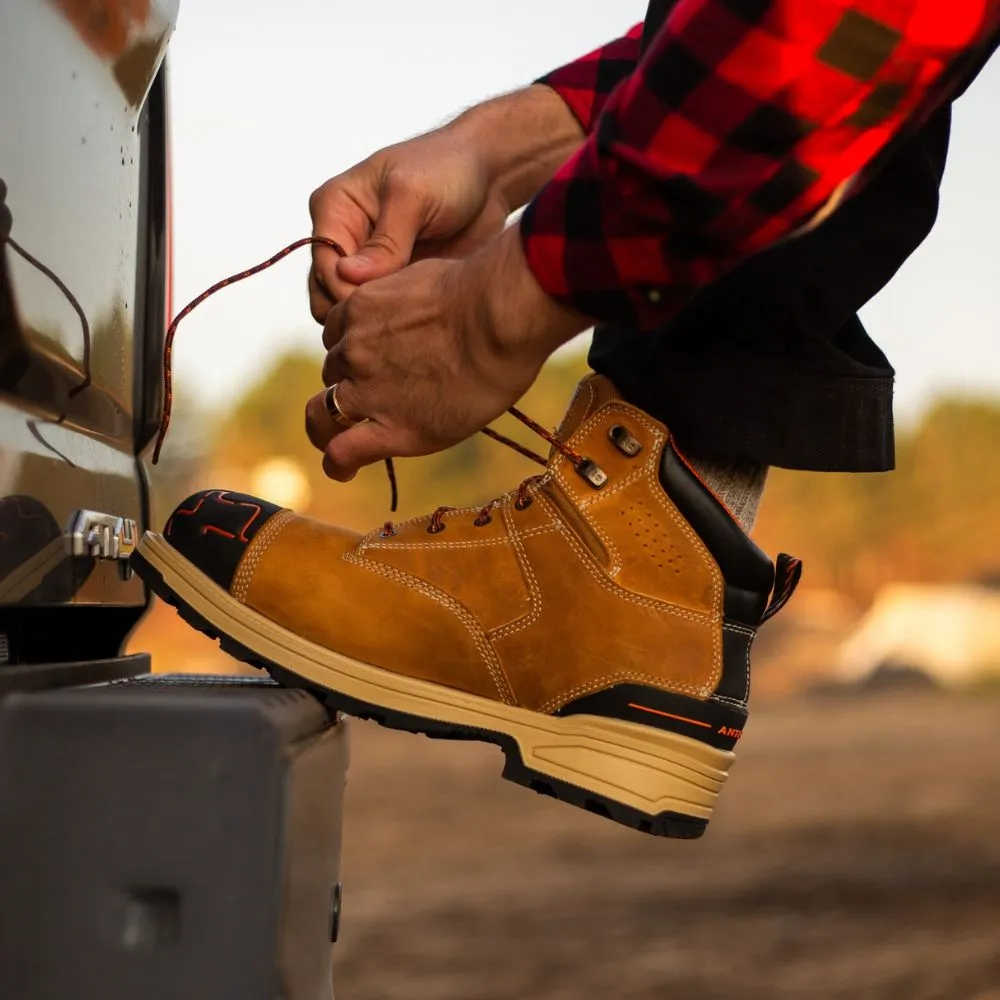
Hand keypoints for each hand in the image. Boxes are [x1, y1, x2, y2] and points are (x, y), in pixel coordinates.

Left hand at [304, 226, 588, 479]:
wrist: (497, 318)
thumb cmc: (480, 293)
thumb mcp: (425, 277)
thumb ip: (407, 297)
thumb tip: (422, 305)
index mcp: (358, 310)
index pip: (339, 336)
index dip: (354, 350)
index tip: (373, 361)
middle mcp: (353, 351)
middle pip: (333, 373)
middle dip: (350, 384)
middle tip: (380, 399)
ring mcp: (367, 391)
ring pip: (325, 414)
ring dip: (333, 426)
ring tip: (341, 446)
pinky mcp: (391, 428)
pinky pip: (344, 451)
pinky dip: (338, 463)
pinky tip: (343, 471)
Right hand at [308, 133, 508, 318]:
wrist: (490, 176)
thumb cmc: (448, 169)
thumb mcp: (413, 197)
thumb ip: (385, 242)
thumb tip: (348, 275)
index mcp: (334, 208)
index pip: (324, 265)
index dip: (345, 292)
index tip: (382, 304)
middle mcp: (344, 237)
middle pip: (328, 293)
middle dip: (357, 310)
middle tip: (398, 314)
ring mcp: (368, 262)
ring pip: (351, 308)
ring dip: (376, 318)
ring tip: (413, 313)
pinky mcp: (393, 280)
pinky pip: (382, 312)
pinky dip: (395, 319)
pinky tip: (422, 315)